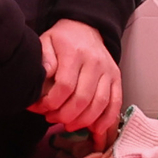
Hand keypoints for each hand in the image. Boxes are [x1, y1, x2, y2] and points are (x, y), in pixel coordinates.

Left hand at [32, 19, 122, 136]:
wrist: (86, 28)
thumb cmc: (63, 39)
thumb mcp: (46, 41)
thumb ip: (44, 59)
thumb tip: (44, 76)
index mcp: (75, 53)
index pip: (65, 86)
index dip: (51, 103)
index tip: (41, 108)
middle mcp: (95, 62)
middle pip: (82, 99)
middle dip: (65, 115)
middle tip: (52, 119)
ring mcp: (108, 71)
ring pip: (99, 104)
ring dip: (83, 121)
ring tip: (68, 124)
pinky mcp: (116, 78)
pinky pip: (115, 103)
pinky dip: (106, 120)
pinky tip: (95, 130)